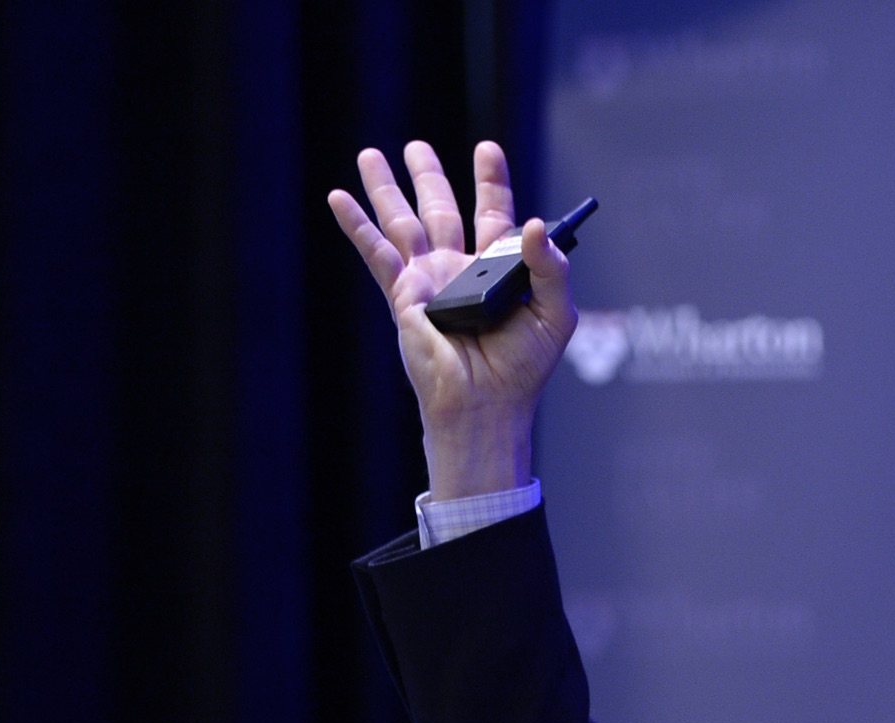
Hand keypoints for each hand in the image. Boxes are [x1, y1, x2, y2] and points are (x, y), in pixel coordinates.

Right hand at [326, 140, 576, 498]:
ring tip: (370, 155)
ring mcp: (429, 280)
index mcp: (498, 271)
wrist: (486, 404)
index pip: (493, 215)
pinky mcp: (405, 295)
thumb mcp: (555, 314)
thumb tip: (533, 223)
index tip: (487, 150)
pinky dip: (356, 224)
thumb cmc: (523, 368)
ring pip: (402, 223)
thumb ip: (550, 267)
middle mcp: (461, 270)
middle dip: (428, 176)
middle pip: (441, 210)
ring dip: (385, 188)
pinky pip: (377, 253)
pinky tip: (338, 198)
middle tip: (416, 147)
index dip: (490, 181)